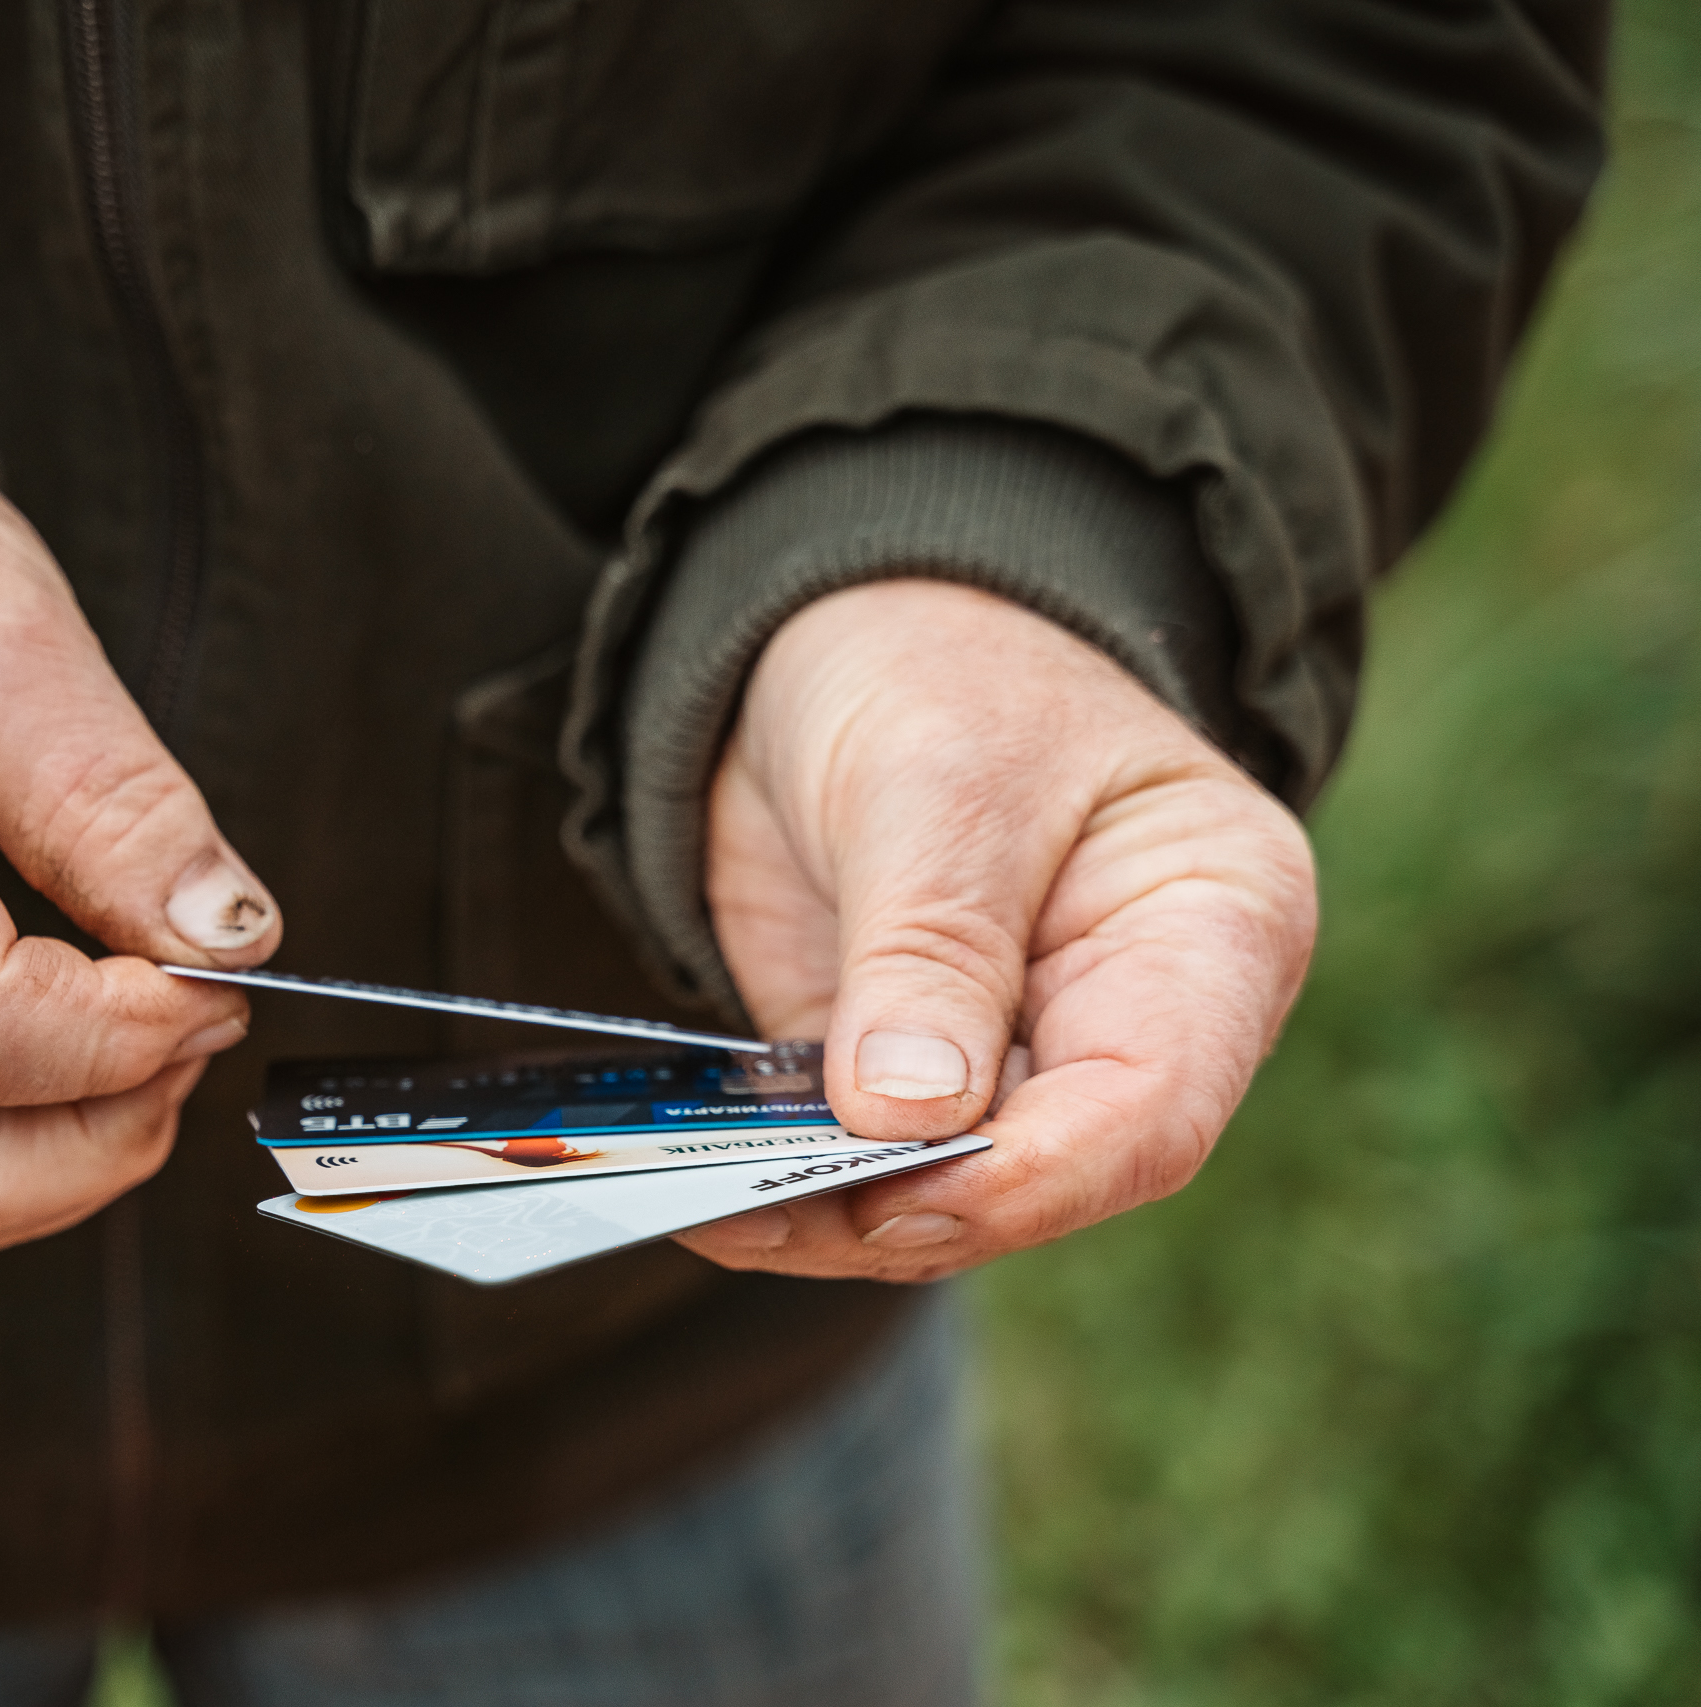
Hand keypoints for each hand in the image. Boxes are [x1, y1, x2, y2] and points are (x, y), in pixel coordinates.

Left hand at [676, 579, 1314, 1280]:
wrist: (846, 639)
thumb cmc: (943, 667)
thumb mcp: (943, 777)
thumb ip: (931, 946)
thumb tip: (907, 1116)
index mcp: (1212, 933)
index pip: (1151, 1109)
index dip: (1029, 1175)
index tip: (899, 1193)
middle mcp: (1134, 1023)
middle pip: (1045, 1176)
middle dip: (904, 1209)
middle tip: (757, 1207)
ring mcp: (1019, 1062)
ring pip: (943, 1193)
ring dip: (824, 1214)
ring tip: (700, 1203)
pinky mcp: (909, 1080)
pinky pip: (858, 1161)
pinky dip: (784, 1179)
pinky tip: (697, 1181)